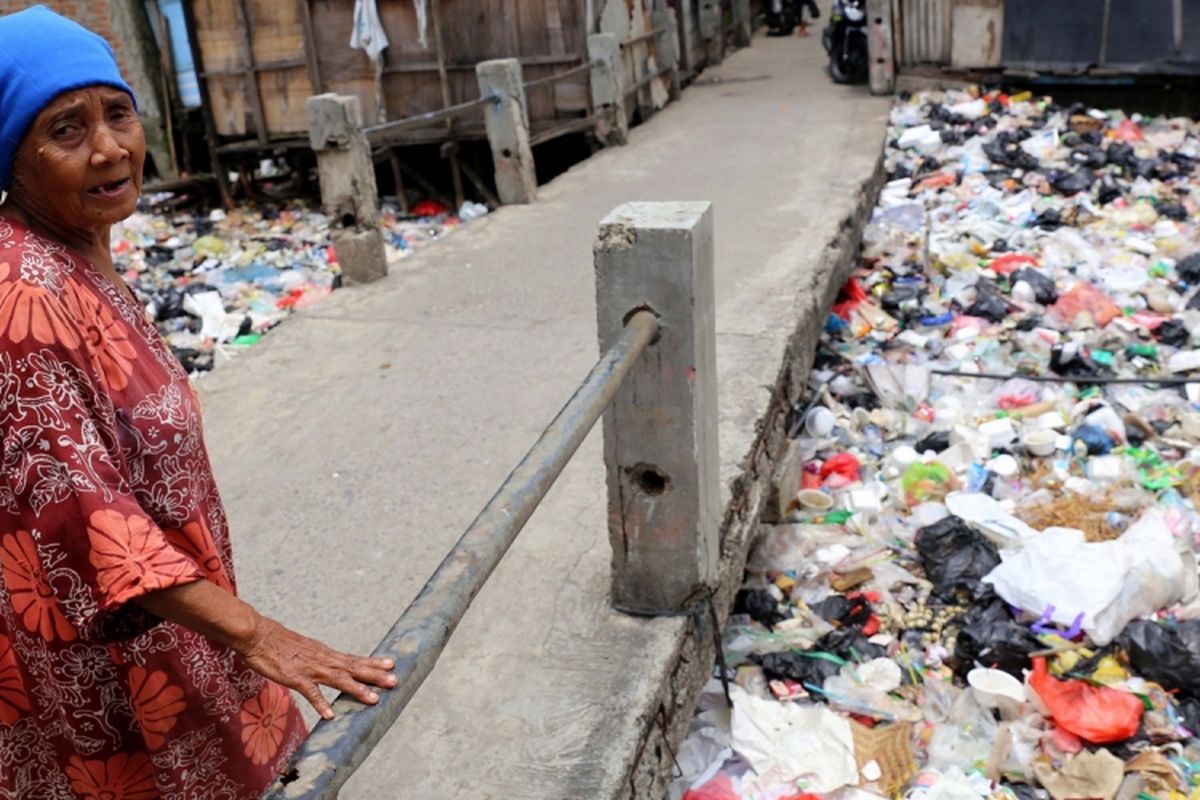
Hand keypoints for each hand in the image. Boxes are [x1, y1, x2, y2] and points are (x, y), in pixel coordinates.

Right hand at [236, 615, 398, 719]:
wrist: (257, 634)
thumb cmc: (278, 643)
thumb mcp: (305, 649)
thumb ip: (319, 659)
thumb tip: (331, 665)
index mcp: (325, 653)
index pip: (353, 659)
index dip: (373, 662)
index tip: (392, 664)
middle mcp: (322, 659)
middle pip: (353, 668)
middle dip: (375, 675)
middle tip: (395, 681)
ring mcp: (309, 668)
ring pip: (338, 679)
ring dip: (356, 689)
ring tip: (373, 699)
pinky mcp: (294, 677)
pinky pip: (309, 692)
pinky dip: (320, 703)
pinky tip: (330, 715)